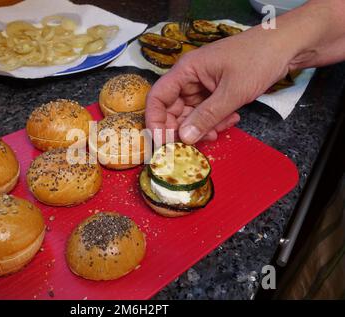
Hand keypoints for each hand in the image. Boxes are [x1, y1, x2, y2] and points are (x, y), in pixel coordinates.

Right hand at [146, 28, 292, 144]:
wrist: (287, 46)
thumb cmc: (257, 59)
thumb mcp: (232, 92)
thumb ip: (207, 116)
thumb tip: (184, 138)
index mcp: (186, 71)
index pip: (158, 98)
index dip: (155, 121)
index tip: (162, 143)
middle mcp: (190, 79)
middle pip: (173, 110)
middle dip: (184, 129)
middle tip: (196, 145)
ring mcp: (203, 86)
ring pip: (191, 115)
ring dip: (203, 127)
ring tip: (220, 130)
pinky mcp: (215, 92)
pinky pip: (207, 112)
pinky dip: (216, 121)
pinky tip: (231, 120)